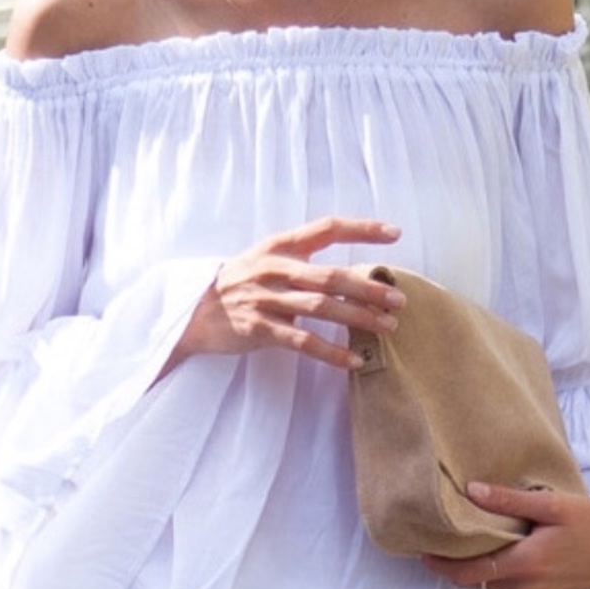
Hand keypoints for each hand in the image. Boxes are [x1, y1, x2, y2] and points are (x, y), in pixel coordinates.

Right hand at [167, 216, 405, 371]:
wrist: (191, 312)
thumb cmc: (238, 285)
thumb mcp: (264, 260)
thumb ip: (300, 260)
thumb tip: (349, 273)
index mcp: (278, 246)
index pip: (326, 228)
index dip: (362, 229)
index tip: (395, 234)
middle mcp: (273, 269)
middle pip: (330, 276)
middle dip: (368, 288)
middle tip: (399, 299)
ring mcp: (265, 300)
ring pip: (321, 309)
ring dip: (358, 318)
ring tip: (387, 327)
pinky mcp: (258, 329)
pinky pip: (302, 342)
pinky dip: (331, 352)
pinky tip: (354, 359)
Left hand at [422, 482, 589, 588]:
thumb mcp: (552, 505)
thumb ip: (509, 500)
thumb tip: (471, 490)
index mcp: (525, 565)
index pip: (468, 574)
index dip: (441, 566)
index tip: (422, 554)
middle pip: (476, 580)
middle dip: (457, 565)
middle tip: (443, 542)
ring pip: (491, 587)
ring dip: (481, 569)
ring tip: (474, 543)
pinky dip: (500, 577)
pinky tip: (504, 555)